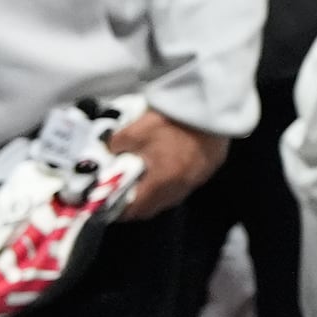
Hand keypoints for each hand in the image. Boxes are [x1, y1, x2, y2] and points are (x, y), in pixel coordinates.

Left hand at [104, 109, 230, 217]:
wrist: (208, 106)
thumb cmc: (171, 121)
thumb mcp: (135, 131)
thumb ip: (116, 145)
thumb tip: (108, 152)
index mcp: (160, 183)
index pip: (134, 210)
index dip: (117, 209)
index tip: (108, 202)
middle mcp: (180, 188)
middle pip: (152, 208)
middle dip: (136, 203)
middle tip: (125, 189)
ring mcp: (197, 180)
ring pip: (170, 198)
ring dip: (155, 193)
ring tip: (147, 177)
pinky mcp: (208, 169)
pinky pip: (185, 184)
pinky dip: (172, 182)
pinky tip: (169, 165)